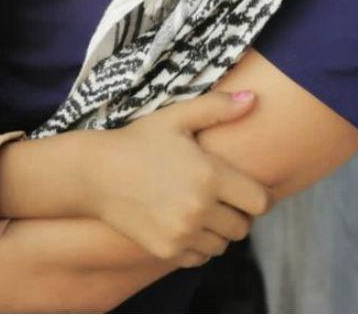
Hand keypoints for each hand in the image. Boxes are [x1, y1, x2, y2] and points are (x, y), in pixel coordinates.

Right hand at [86, 91, 272, 267]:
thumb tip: (253, 98)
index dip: (262, 196)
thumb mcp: (177, 117)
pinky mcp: (165, 249)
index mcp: (210, 176)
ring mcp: (181, 233)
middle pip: (244, 226)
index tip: (253, 190)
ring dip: (221, 231)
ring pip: (223, 244)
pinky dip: (201, 246)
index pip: (260, 201)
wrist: (95, 174)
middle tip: (228, 200)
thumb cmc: (139, 140)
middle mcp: (199, 208)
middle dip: (241, 214)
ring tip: (208, 212)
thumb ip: (217, 107)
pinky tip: (191, 227)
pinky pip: (200, 257)